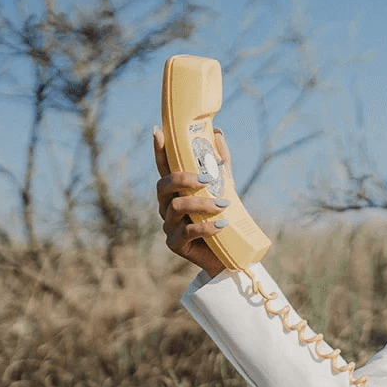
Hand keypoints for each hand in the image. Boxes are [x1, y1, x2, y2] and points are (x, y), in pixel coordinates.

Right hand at [154, 126, 229, 277]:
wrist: (228, 254)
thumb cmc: (222, 217)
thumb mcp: (224, 187)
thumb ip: (220, 164)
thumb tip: (218, 134)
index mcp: (176, 192)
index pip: (164, 169)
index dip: (159, 151)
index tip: (158, 132)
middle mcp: (167, 207)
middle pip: (163, 186)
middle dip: (183, 179)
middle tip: (207, 179)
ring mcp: (169, 226)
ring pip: (175, 207)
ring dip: (200, 203)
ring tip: (223, 205)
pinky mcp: (175, 244)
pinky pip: (186, 231)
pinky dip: (206, 226)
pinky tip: (222, 224)